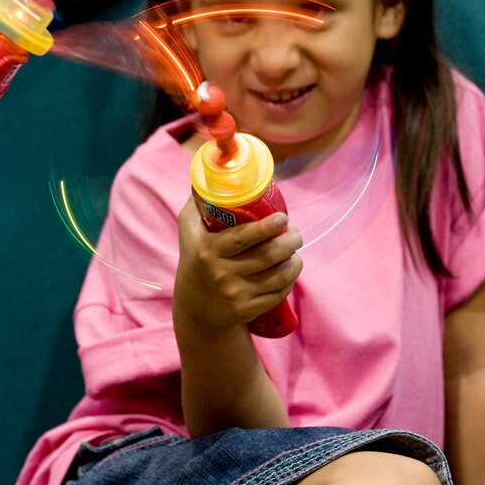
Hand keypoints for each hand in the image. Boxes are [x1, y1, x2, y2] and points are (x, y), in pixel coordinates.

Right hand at [174, 198, 302, 332]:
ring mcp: (235, 294)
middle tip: (295, 233)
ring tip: (295, 250)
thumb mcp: (188, 233)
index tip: (283, 218)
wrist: (195, 310)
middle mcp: (222, 274)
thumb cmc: (195, 261)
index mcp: (208, 251)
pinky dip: (290, 280)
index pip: (242, 238)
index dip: (267, 227)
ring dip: (294, 261)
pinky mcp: (247, 310)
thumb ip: (197, 204)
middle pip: (267, 256)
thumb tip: (210, 174)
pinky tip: (289, 269)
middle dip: (290, 242)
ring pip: (278, 276)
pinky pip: (278, 293)